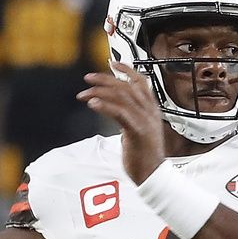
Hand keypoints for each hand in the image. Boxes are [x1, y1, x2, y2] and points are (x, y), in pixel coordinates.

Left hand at [76, 61, 164, 183]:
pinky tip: (93, 104)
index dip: (127, 71)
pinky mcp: (137, 131)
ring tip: (84, 94)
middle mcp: (149, 112)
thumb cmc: (144, 155)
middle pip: (126, 86)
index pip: (141, 82)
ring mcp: (144, 120)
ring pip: (121, 97)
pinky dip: (105, 106)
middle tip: (88, 78)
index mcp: (151, 110)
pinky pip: (119, 113)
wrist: (153, 174)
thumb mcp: (138, 130)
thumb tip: (114, 108)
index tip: (113, 64)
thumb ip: (129, 117)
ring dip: (100, 92)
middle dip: (105, 79)